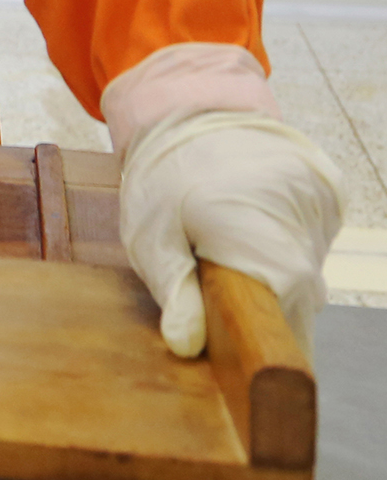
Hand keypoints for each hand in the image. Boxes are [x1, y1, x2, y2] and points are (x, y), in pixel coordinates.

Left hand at [121, 112, 343, 356]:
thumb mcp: (150, 234)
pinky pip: (312, 245)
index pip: (283, 308)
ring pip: (308, 273)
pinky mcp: (329, 196)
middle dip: (268, 316)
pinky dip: (287, 254)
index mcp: (253, 229)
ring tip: (235, 264)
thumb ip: (174, 291)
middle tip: (233, 318)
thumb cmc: (163, 174)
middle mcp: (299, 220)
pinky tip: (252, 240)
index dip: (273, 344)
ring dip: (277, 283)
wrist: (194, 107)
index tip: (259, 373)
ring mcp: (320, 205)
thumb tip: (187, 346)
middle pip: (300, 296)